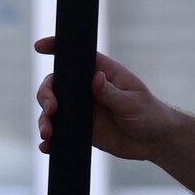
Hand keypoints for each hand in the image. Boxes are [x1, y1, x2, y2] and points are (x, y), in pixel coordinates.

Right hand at [33, 38, 178, 164]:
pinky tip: (47, 147)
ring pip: (53, 110)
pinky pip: (61, 132)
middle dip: (46, 95)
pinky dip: (51, 140)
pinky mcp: (81, 130)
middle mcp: (86, 89)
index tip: (40, 47)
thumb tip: (96, 78)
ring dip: (44, 120)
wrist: (154, 141)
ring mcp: (82, 109)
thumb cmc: (149, 113)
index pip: (75, 56)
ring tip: (48, 135)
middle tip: (51, 110)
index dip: (56, 48)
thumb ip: (112, 93)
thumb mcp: (133, 101)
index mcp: (101, 73)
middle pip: (56, 85)